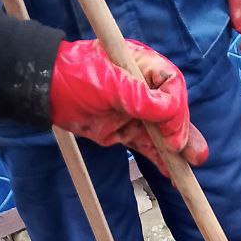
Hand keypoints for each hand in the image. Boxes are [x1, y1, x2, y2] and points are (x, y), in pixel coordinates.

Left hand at [49, 39, 208, 172]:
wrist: (49, 92)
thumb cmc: (77, 75)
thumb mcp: (108, 82)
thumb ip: (139, 97)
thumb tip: (169, 110)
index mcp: (143, 66)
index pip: (171, 84)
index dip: (176, 107)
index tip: (171, 128)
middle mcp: (145, 89)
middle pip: (172, 111)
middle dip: (180, 131)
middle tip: (183, 151)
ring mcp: (137, 112)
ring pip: (164, 132)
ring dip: (177, 149)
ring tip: (192, 164)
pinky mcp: (127, 131)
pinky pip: (148, 146)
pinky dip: (159, 159)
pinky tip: (171, 173)